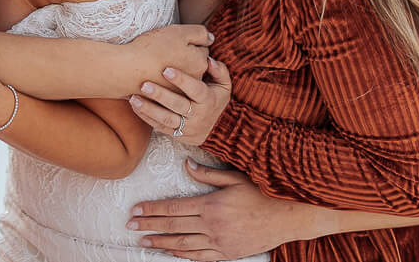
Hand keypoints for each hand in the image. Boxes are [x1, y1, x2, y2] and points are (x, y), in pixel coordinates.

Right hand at [126, 24, 212, 90]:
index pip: (202, 51)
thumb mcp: (179, 32)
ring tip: (159, 64)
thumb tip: (211, 39)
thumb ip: (199, 33)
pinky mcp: (166, 100)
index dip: (190, 43)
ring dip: (175, 74)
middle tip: (168, 51)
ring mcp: (179, 93)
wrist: (127, 70)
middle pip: (194, 66)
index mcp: (200, 64)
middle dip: (185, 59)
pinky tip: (153, 77)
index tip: (176, 42)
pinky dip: (163, 85)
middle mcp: (193, 81)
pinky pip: (168, 91)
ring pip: (182, 80)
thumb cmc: (153, 48)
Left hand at [129, 57, 230, 146]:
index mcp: (208, 100)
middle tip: (144, 84)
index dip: (182, 80)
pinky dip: (146, 117)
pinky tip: (135, 106)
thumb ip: (218, 70)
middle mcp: (197, 115)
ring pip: (166, 119)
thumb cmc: (216, 100)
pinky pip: (160, 127)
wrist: (219, 130)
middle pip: (177, 105)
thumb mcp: (224, 85)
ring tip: (134, 98)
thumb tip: (208, 60)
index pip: (195, 89)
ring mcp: (186, 127)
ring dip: (148, 109)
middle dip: (160, 95)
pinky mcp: (177, 135)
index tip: (166, 69)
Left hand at [130, 160, 337, 258]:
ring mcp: (219, 242)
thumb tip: (185, 165)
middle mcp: (212, 225)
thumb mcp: (234, 177)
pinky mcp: (228, 254)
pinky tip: (171, 251)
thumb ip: (207, 173)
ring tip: (144, 242)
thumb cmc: (262, 193)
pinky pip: (200, 257)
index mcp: (211, 204)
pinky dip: (183, 254)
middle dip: (150, 226)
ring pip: (183, 244)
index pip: (173, 207)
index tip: (136, 211)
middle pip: (173, 225)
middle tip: (130, 227)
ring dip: (161, 242)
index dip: (152, 210)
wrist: (288, 217)